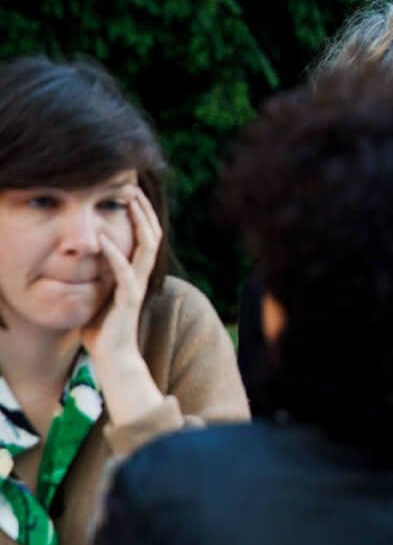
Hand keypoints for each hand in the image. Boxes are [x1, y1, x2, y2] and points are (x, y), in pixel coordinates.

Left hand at [80, 186, 159, 367]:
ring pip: (147, 247)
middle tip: (136, 188)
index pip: (147, 238)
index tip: (134, 195)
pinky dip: (114, 253)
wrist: (114, 355)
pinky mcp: (127, 299)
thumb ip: (100, 275)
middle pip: (153, 236)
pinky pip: (123, 271)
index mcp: (136, 274)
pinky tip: (104, 238)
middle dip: (145, 211)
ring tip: (129, 202)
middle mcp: (141, 276)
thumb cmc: (103, 328)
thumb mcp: (101, 293)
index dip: (143, 216)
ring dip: (139, 223)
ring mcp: (136, 287)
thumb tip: (88, 257)